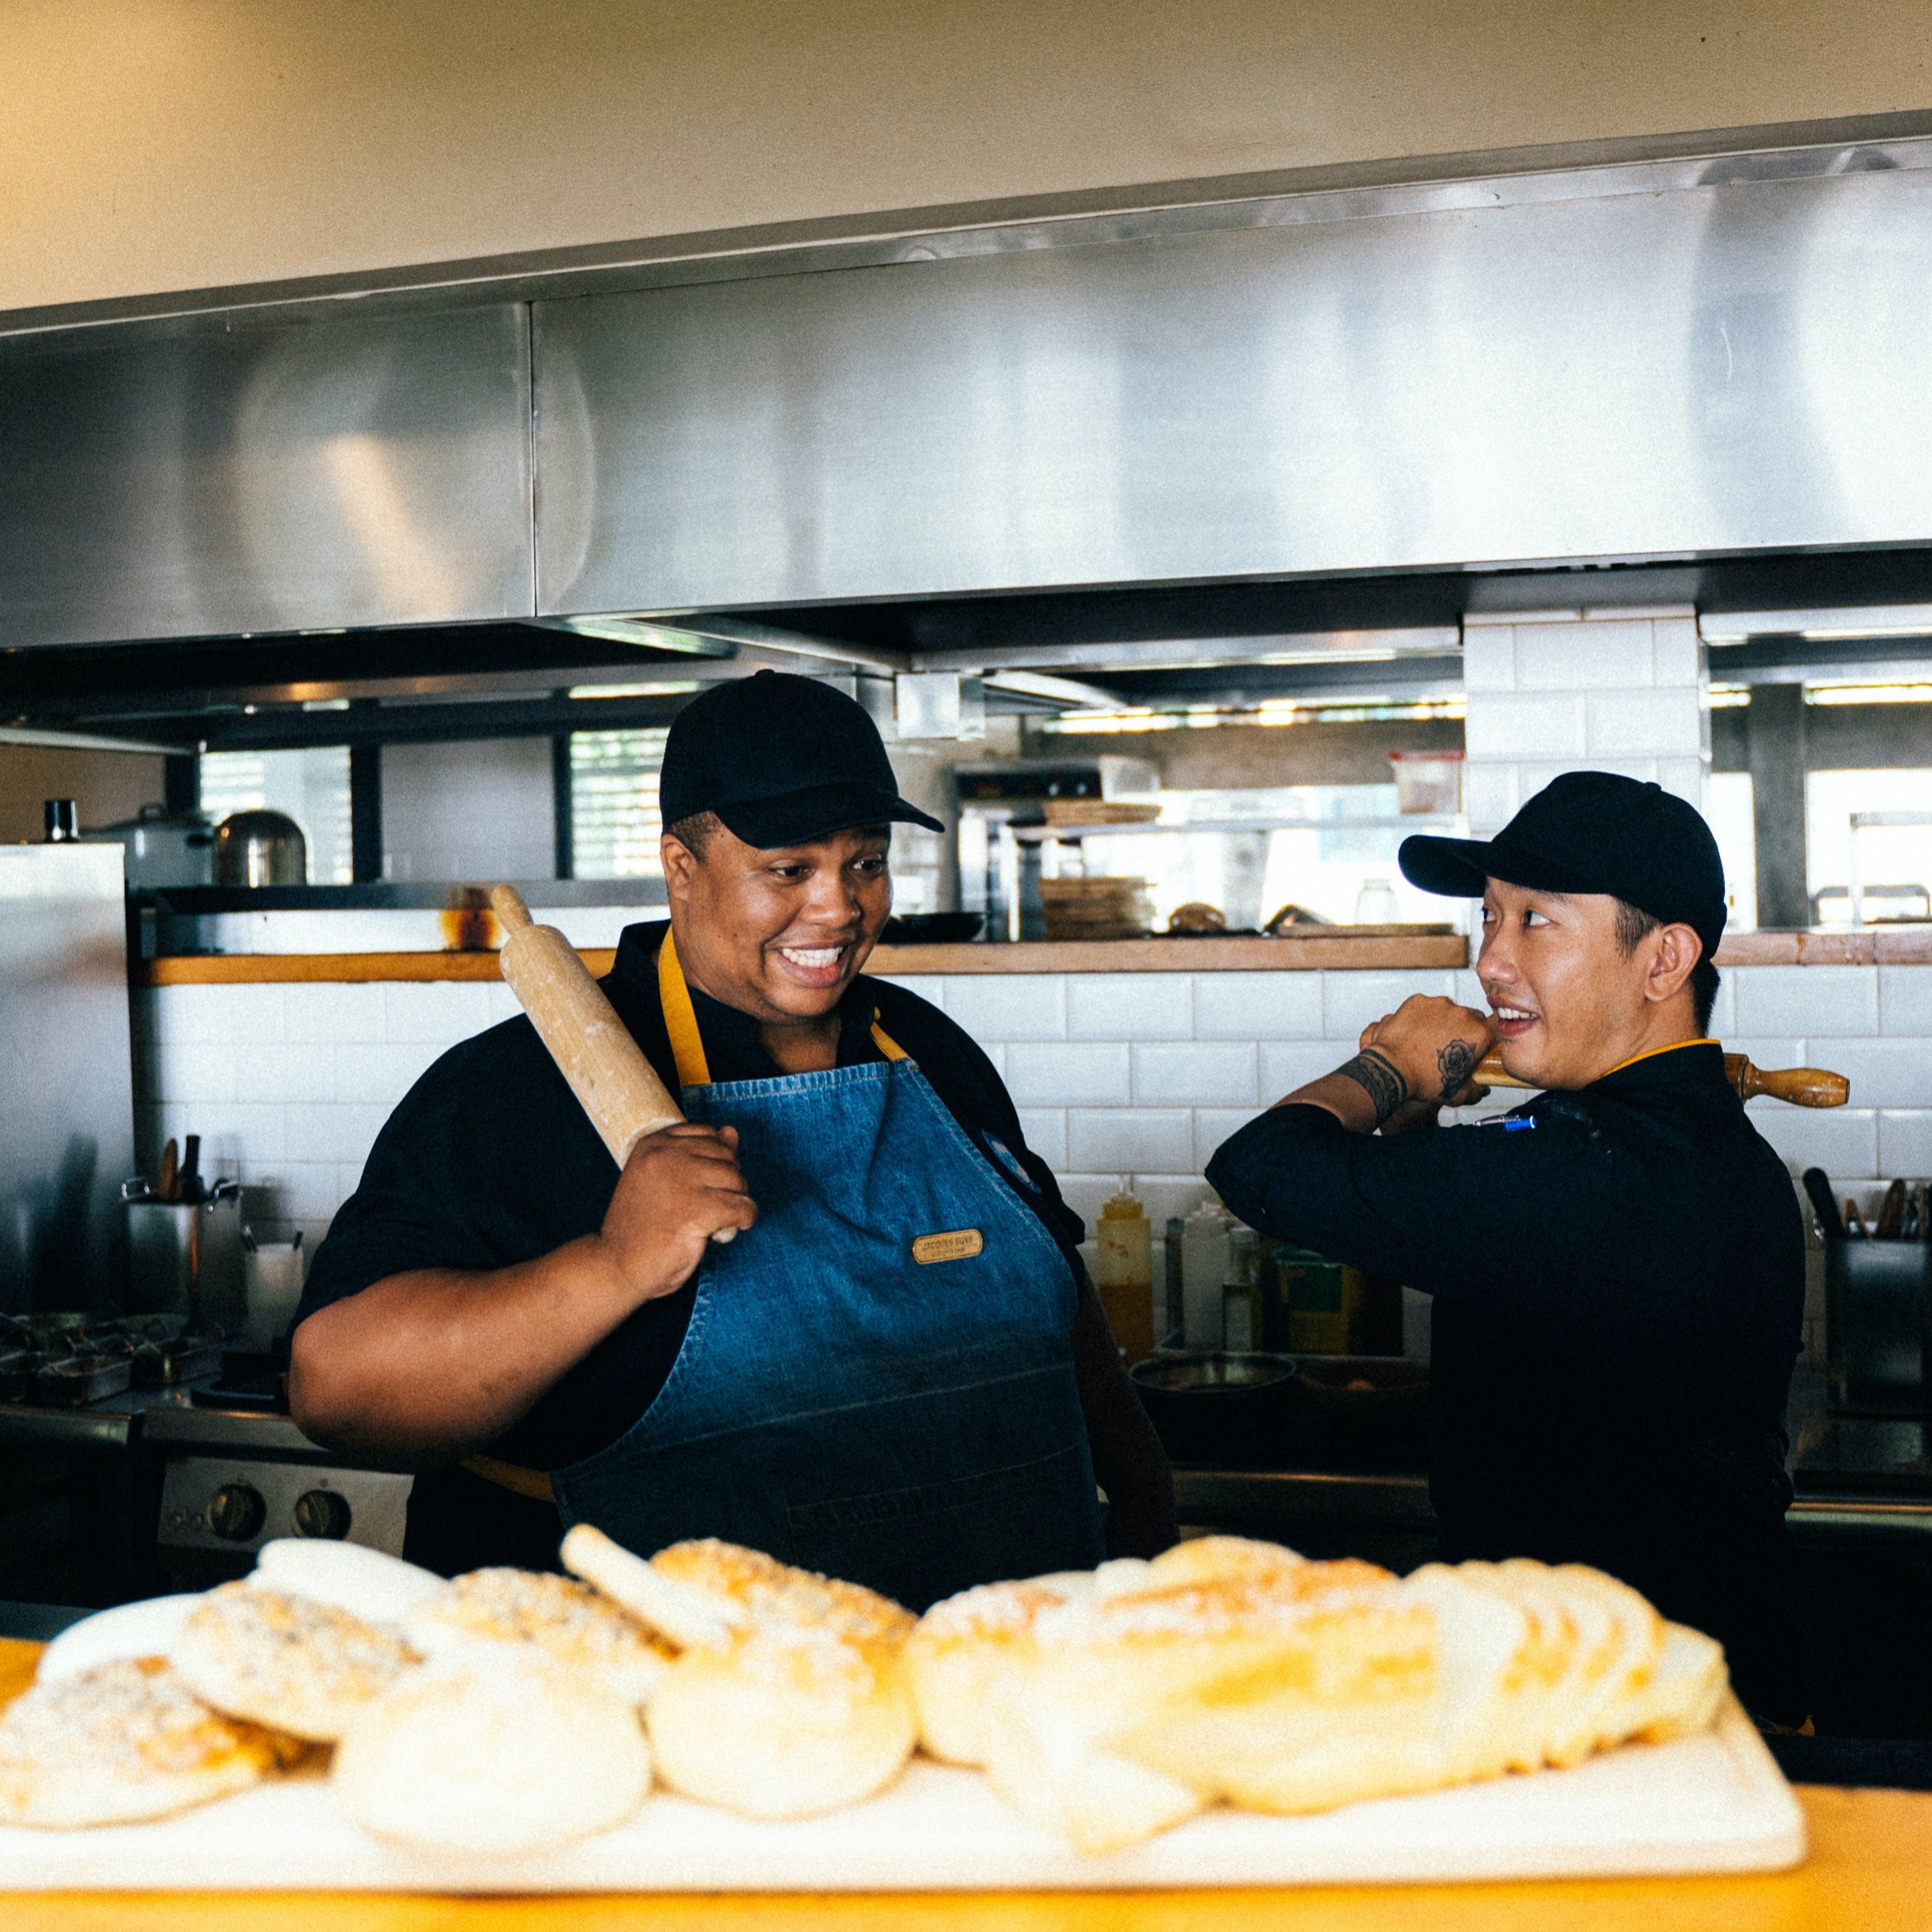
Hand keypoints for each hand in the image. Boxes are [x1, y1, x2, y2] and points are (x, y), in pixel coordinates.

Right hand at [594, 1123, 756, 1306]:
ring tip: (713, 1220)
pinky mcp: (696, 1209)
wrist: (617, 1265)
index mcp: (654, 1142)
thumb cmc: (643, 1225)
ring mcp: (681, 1179)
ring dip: (735, 1202)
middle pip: (726, 1156)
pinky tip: (723, 1231)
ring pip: (737, 1179)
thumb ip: (700, 1154)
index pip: (708, 1134)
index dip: (714, 1161)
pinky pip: (742, 1207)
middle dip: (728, 1183)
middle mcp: (666, 1154)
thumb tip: (732, 1132)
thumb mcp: (666, 1180)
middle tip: (710, 1207)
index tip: (702, 1185)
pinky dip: (743, 1220)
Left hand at [1358, 996, 1496, 1109]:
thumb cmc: (1422, 1081)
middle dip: (1464, 1029)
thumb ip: (1476, 1090)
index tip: (1483, 1040)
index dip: (1490, 1032)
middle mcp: (1462, 1014)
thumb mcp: (1457, 1094)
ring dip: (1443, 1021)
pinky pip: (1426, 1006)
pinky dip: (1422, 1015)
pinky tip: (1415, 1031)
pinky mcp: (1418, 1001)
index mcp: (1478, 1034)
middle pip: (1472, 1017)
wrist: (1391, 1069)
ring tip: (1429, 1039)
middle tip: (1451, 1045)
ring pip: (1448, 1010)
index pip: (1496, 1025)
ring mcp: (1439, 1005)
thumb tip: (1482, 1088)